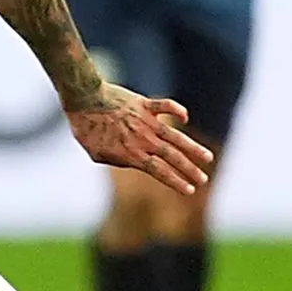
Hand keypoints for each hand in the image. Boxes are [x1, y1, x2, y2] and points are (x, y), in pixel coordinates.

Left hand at [66, 83, 213, 195]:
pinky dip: (177, 110)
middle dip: (190, 170)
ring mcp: (146, 121)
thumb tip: (131, 162)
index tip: (189, 190)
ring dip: (193, 148)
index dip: (176, 181)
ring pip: (175, 136)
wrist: (84, 100)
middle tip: (203, 179)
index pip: (160, 172)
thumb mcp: (97, 153)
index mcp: (132, 154)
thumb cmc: (86, 128)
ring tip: (207, 158)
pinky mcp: (144, 104)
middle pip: (172, 158)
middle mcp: (143, 139)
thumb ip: (116, 160)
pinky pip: (165, 106)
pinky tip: (185, 117)